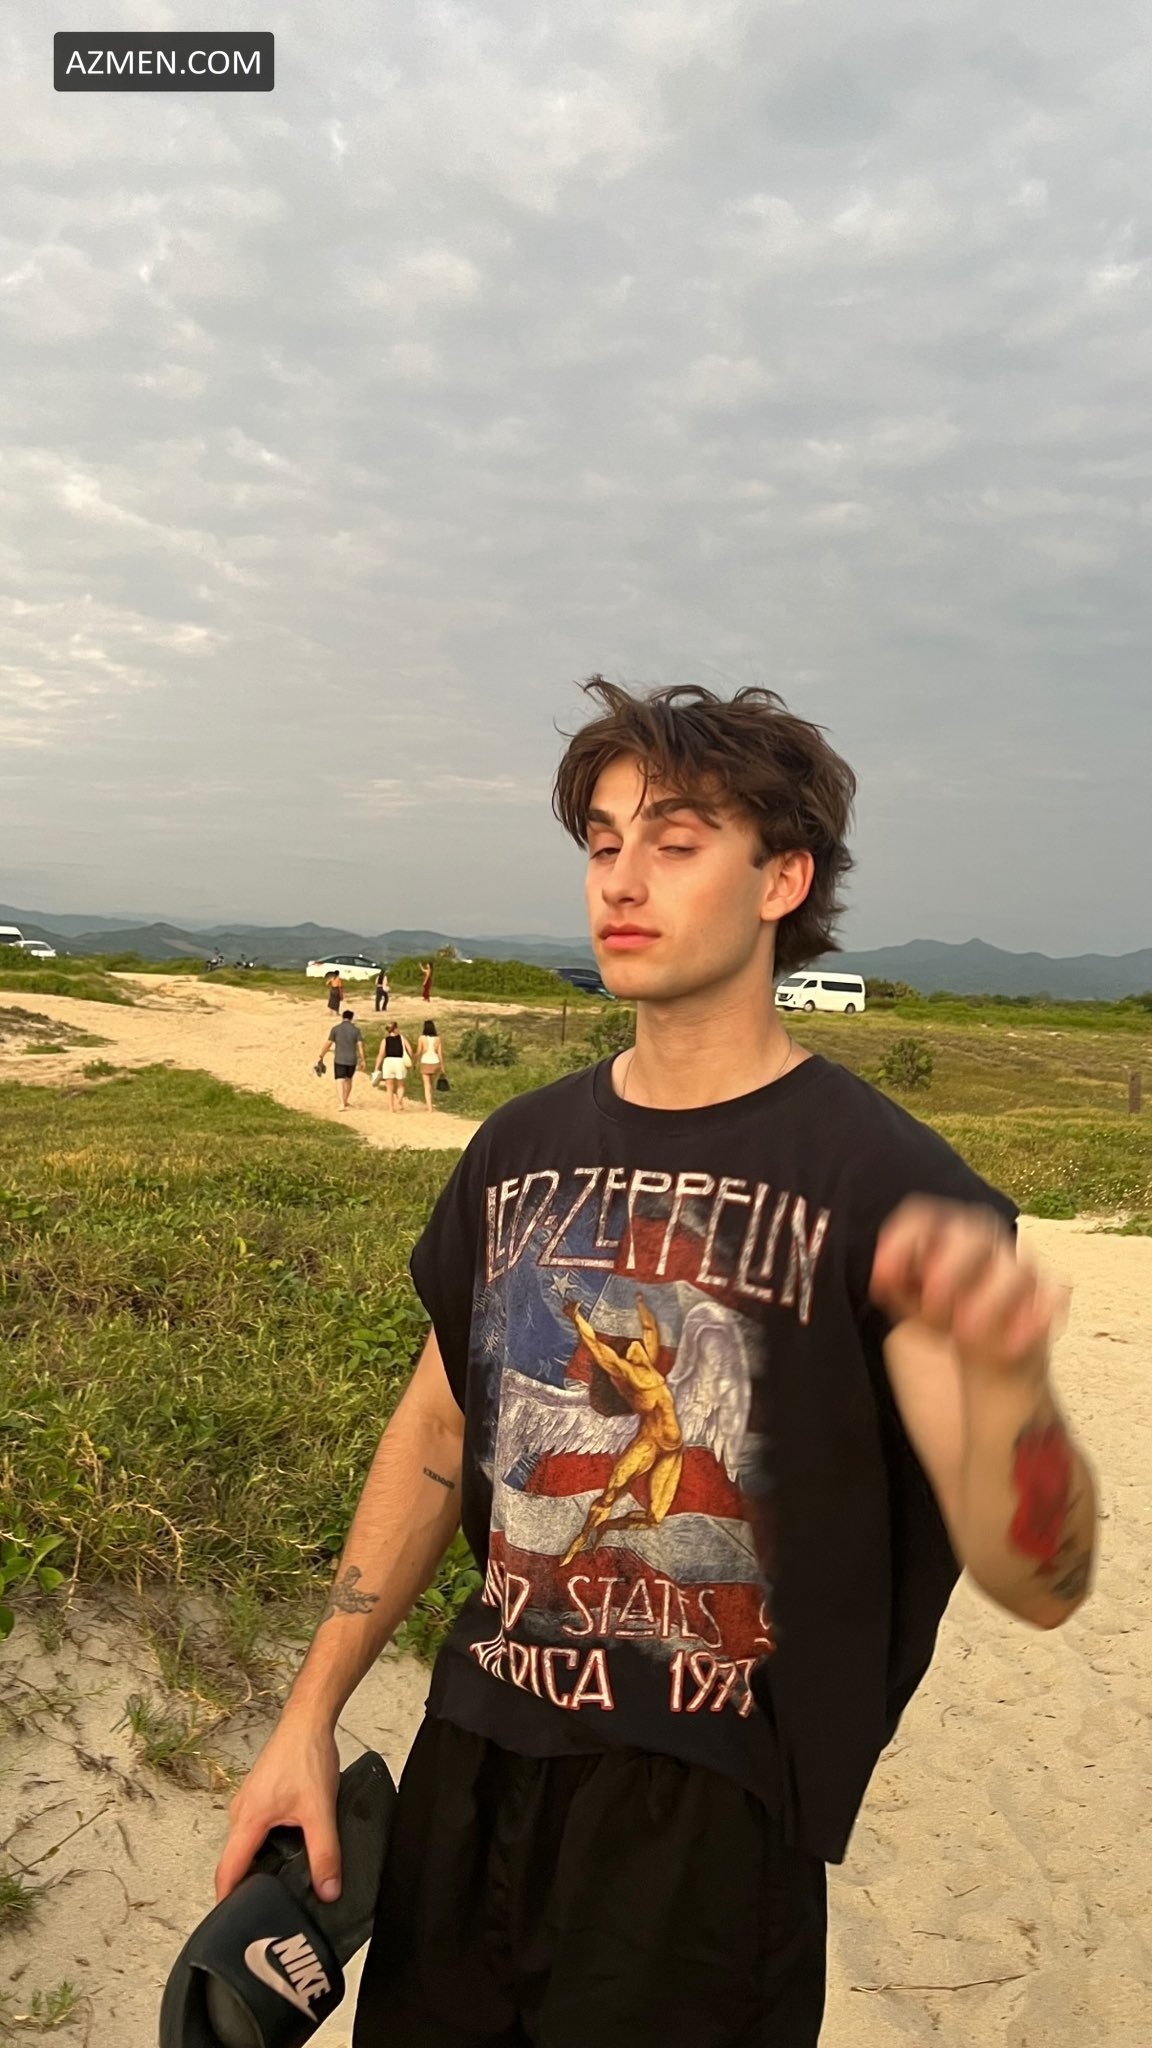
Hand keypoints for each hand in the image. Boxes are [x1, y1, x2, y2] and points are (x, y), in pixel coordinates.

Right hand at [214, 1714, 340, 1903]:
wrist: (308, 1721)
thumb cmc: (306, 1757)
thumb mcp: (320, 1811)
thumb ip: (324, 1853)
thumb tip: (327, 1891)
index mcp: (247, 1820)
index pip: (228, 1872)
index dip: (228, 1902)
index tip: (232, 1928)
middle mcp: (241, 1812)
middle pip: (235, 1861)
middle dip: (246, 1888)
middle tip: (264, 1914)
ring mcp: (248, 1802)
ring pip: (246, 1845)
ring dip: (258, 1865)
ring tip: (278, 1888)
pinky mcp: (260, 1796)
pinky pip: (255, 1831)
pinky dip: (265, 1847)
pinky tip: (286, 1853)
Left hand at [870, 1197, 1065, 1381]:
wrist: (990, 1351)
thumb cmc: (942, 1313)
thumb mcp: (907, 1300)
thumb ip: (891, 1282)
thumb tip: (882, 1273)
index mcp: (944, 1233)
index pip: (923, 1216)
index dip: (902, 1241)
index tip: (883, 1275)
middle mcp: (984, 1241)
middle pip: (971, 1235)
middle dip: (950, 1268)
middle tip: (930, 1305)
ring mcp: (1019, 1267)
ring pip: (1015, 1270)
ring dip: (989, 1301)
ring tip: (964, 1334)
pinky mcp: (1047, 1298)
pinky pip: (1052, 1297)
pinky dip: (1033, 1320)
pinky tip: (1007, 1346)